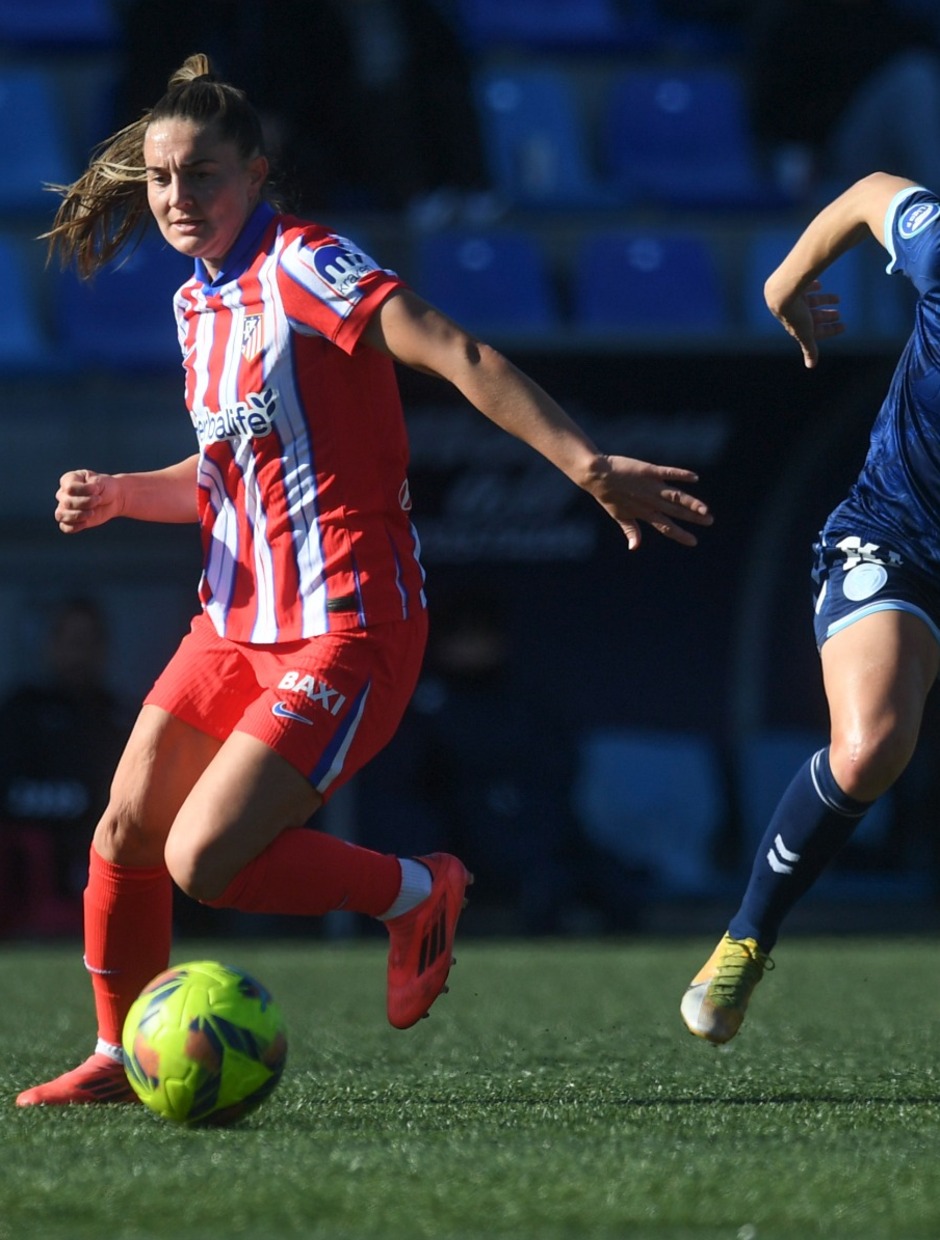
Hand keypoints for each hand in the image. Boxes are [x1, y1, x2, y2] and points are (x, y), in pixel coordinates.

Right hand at [55, 469, 123, 532]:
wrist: (114, 498)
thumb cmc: (105, 487)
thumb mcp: (100, 481)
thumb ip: (91, 485)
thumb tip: (87, 494)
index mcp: (68, 480)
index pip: (69, 488)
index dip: (84, 490)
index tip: (96, 489)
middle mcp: (63, 494)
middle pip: (66, 502)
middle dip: (85, 503)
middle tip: (98, 500)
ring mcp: (66, 508)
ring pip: (61, 515)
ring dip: (78, 516)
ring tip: (92, 512)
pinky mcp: (72, 520)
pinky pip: (65, 527)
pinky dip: (74, 527)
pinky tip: (86, 522)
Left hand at [588, 455, 712, 549]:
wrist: (596, 476)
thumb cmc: (608, 496)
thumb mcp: (619, 515)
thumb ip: (631, 530)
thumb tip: (634, 548)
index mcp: (644, 513)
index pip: (666, 527)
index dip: (680, 535)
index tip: (694, 542)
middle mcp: (650, 501)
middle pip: (676, 511)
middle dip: (693, 517)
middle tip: (710, 521)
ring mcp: (650, 487)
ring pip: (675, 496)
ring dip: (691, 503)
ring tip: (704, 509)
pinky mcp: (648, 471)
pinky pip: (667, 473)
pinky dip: (680, 475)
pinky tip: (694, 478)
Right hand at [768, 279, 842, 368]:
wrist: (783, 293)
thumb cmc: (795, 314)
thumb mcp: (805, 333)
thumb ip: (809, 349)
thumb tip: (810, 366)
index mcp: (798, 326)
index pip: (816, 330)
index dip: (830, 330)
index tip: (843, 327)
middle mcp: (795, 313)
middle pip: (814, 316)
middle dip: (827, 316)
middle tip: (838, 315)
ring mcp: (795, 300)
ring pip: (812, 302)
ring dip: (825, 301)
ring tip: (838, 299)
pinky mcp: (793, 287)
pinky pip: (804, 287)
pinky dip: (813, 287)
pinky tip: (820, 286)